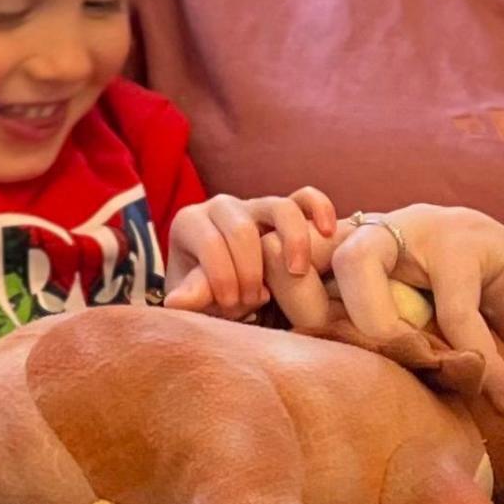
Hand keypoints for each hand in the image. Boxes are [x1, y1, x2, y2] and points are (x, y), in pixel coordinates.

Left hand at [163, 189, 337, 316]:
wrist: (227, 291)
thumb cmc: (207, 295)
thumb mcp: (195, 298)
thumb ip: (193, 293)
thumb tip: (176, 301)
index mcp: (190, 222)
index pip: (210, 244)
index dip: (223, 278)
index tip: (230, 306)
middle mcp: (220, 207)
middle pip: (242, 229)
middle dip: (250, 271)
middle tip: (254, 300)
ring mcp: (254, 205)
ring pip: (279, 207)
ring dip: (291, 241)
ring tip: (297, 272)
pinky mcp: (284, 210)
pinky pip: (305, 198)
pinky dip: (318, 208)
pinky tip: (327, 231)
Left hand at [280, 206, 503, 406]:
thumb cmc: (493, 344)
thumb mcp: (418, 342)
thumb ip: (366, 340)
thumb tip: (297, 377)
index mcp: (368, 247)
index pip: (299, 255)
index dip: (283, 294)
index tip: (293, 349)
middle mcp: (391, 226)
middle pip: (315, 252)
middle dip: (314, 309)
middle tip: (351, 363)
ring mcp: (433, 225)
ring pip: (360, 260)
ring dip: (377, 327)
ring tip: (423, 370)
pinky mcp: (478, 241)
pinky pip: (450, 306)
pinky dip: (474, 358)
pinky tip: (499, 397)